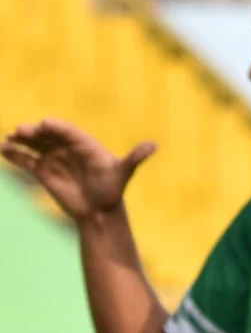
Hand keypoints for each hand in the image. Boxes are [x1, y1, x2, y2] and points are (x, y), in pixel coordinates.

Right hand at [1, 118, 154, 221]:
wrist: (100, 209)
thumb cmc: (113, 188)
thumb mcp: (124, 173)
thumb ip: (135, 158)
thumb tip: (154, 146)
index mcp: (86, 144)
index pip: (69, 131)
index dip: (58, 127)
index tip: (46, 123)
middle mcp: (68, 147)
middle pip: (49, 136)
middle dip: (34, 132)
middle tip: (21, 130)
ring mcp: (54, 157)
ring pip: (35, 145)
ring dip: (21, 141)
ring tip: (9, 138)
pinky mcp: (43, 170)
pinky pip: (26, 160)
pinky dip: (15, 156)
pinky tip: (3, 151)